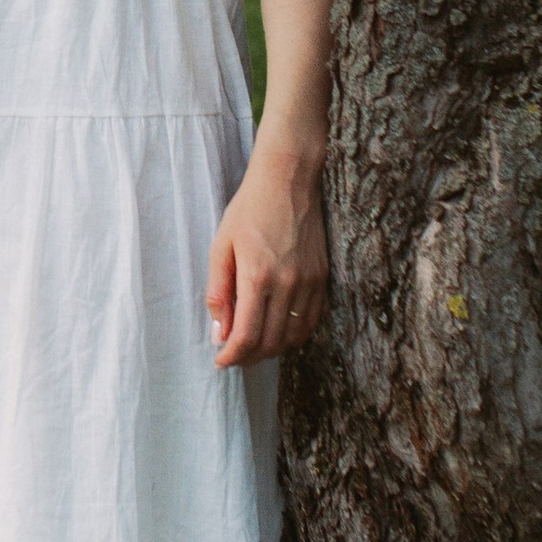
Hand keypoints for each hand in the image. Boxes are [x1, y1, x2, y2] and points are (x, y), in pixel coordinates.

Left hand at [206, 157, 327, 367]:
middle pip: (271, 342)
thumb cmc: (248, 209)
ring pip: (293, 337)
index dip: (232, 356)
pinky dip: (294, 335)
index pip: (247, 335)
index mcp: (257, 275)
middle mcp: (287, 283)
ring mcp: (309, 282)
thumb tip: (219, 333)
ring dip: (272, 350)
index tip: (220, 361)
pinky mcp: (323, 278)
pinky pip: (311, 321)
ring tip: (253, 347)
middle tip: (233, 356)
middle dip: (249, 357)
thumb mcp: (221, 247)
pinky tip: (278, 331)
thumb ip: (218, 293)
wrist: (288, 180)